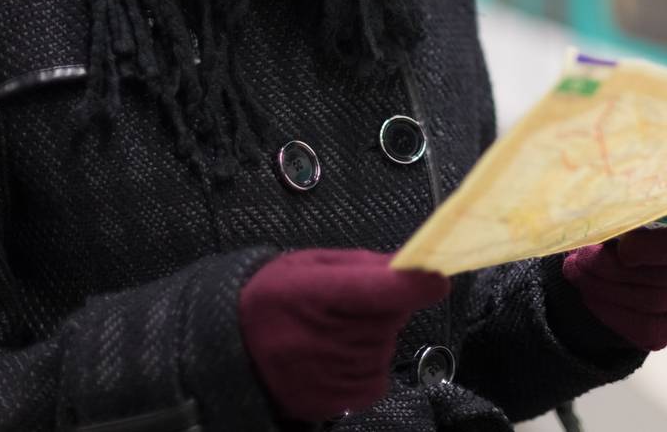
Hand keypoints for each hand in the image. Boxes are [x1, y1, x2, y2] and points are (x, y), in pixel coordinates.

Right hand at [238, 248, 448, 421]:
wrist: (229, 347)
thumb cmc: (274, 298)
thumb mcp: (311, 265)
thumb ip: (362, 264)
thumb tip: (411, 265)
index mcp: (313, 292)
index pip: (378, 290)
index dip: (413, 284)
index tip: (436, 279)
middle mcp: (320, 338)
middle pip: (390, 320)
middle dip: (385, 308)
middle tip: (350, 306)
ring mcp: (326, 374)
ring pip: (385, 349)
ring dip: (375, 338)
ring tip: (336, 331)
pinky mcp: (330, 402)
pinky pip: (376, 382)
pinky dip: (370, 368)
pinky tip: (341, 356)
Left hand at [560, 212, 666, 350]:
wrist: (600, 271)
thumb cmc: (609, 232)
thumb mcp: (612, 216)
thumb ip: (616, 212)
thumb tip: (598, 211)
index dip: (659, 246)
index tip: (623, 247)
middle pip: (665, 275)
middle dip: (614, 268)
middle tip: (580, 259)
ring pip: (649, 301)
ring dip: (604, 287)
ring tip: (575, 272)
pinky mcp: (664, 328)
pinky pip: (641, 326)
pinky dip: (608, 310)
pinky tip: (588, 294)